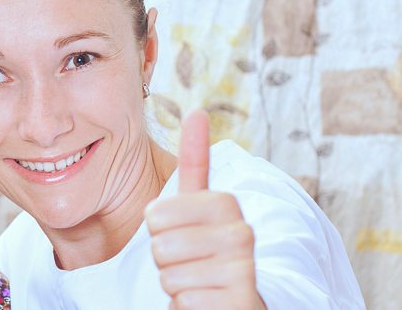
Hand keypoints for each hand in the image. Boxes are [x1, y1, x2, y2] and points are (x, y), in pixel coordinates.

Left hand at [148, 110, 264, 309]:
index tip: (178, 229)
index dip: (157, 228)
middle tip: (189, 260)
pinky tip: (206, 300)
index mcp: (226, 204)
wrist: (232, 300)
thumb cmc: (206, 251)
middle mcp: (242, 233)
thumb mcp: (197, 207)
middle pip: (160, 246)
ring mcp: (244, 269)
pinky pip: (182, 301)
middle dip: (164, 259)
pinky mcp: (240, 302)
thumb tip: (197, 111)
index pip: (157, 214)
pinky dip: (185, 305)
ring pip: (169, 276)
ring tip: (198, 279)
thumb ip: (195, 162)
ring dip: (175, 284)